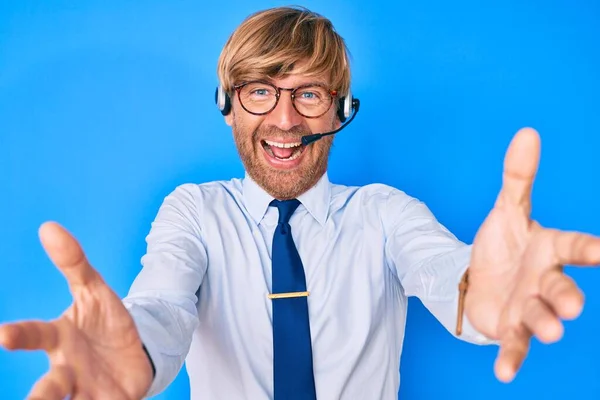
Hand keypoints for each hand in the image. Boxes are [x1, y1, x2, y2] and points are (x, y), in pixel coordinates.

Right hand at [0, 222, 152, 399]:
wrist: (133, 350)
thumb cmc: (103, 321)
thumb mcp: (95, 289)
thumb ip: (74, 262)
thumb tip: (48, 226)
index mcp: (60, 338)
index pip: (36, 335)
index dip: (21, 335)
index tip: (3, 334)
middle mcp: (67, 368)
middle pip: (50, 386)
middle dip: (41, 395)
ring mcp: (88, 389)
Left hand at [465, 128, 599, 382]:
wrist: (480, 275)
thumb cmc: (503, 243)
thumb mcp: (506, 209)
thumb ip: (518, 177)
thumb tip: (526, 131)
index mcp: (550, 249)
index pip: (574, 246)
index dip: (589, 249)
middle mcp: (545, 280)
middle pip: (560, 288)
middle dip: (566, 297)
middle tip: (571, 307)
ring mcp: (528, 307)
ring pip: (539, 317)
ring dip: (543, 324)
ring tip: (548, 331)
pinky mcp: (509, 327)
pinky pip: (512, 345)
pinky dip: (511, 360)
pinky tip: (503, 374)